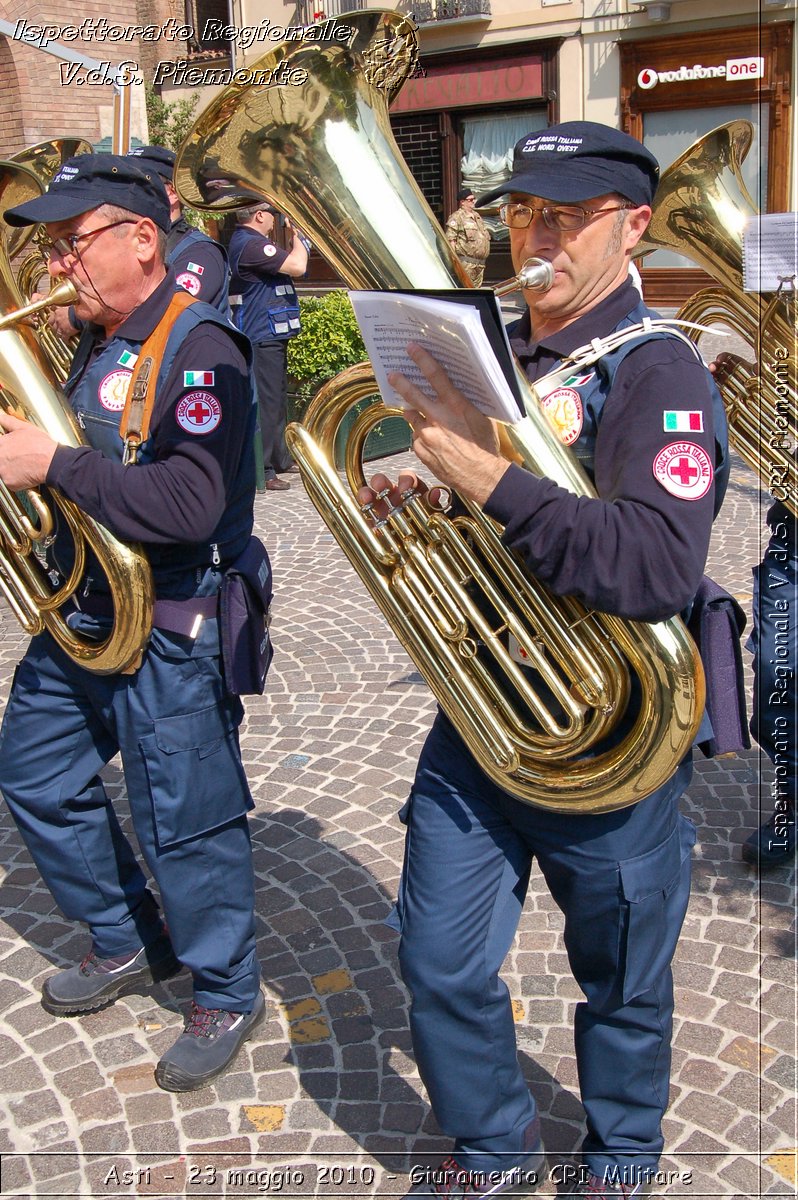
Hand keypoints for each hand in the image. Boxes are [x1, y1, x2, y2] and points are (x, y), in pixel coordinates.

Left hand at [0, 411, 57, 488]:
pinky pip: (10, 482)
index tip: (11, 451)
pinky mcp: (9, 482)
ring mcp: (2, 471)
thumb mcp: (24, 428)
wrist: (53, 462)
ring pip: (3, 470)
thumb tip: (1, 417)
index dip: (4, 448)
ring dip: (12, 469)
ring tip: (25, 465)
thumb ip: (8, 421)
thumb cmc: (41, 446)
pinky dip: (18, 480)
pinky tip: (26, 473)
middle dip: (7, 459)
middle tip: (20, 458)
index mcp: (0, 443)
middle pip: (0, 458)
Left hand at [32, 291, 77, 339]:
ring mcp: (60, 327)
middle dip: (54, 326)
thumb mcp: (69, 307)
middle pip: (52, 325)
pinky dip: (66, 340)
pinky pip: (64, 338)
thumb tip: (67, 308)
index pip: (52, 315)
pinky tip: (68, 341)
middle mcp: (57, 319)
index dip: (53, 318)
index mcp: (58, 312)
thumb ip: (65, 309)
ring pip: (57, 333)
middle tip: (57, 328)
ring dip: (59, 334)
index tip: (54, 320)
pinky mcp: (65, 333)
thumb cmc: (77, 310)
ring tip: (62, 336)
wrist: (79, 316)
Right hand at [357, 470, 448, 524]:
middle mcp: (393, 498)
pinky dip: (366, 519)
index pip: (406, 479)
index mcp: (409, 492)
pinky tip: (371, 524)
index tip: (405, 488)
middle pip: (382, 483)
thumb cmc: (428, 528)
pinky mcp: (373, 525)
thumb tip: (434, 493)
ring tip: (366, 499)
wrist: (423, 549)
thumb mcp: (433, 515)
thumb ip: (432, 504)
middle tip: (379, 486)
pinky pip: (365, 518)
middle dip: (379, 481)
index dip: (405, 480)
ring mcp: (381, 510)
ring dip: (365, 494)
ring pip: (368, 496)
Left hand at [388, 343, 508, 504]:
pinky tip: (434, 443)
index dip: (422, 359)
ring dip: (414, 413)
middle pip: (412, 394)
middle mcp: (438, 418)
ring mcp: (426, 435)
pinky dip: (422, 437)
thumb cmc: (486, 447)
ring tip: (418, 414)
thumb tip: (458, 390)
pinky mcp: (420, 450)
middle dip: (400, 382)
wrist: (482, 476)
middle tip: (392, 374)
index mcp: (456, 405)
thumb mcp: (483, 418)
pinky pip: (416, 438)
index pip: (436, 375)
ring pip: (412, 417)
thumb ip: (466, 403)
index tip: (412, 349)